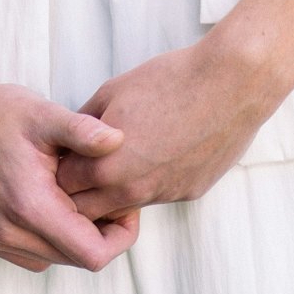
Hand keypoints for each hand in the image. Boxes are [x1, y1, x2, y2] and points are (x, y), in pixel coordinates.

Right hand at [0, 78, 138, 272]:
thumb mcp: (44, 114)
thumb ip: (84, 131)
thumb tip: (120, 140)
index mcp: (29, 206)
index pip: (93, 254)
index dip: (120, 236)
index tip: (123, 206)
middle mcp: (8, 232)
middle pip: (76, 260)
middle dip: (99, 235)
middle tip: (106, 198)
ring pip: (52, 260)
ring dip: (72, 239)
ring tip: (76, 200)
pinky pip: (28, 256)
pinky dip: (46, 240)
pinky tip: (49, 206)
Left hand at [57, 37, 272, 218]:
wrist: (231, 85)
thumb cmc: (171, 80)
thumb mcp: (112, 92)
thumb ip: (83, 125)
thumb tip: (69, 140)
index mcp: (105, 166)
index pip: (63, 186)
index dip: (62, 169)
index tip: (65, 156)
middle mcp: (131, 190)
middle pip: (87, 212)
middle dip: (80, 193)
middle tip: (84, 168)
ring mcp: (162, 195)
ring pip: (123, 209)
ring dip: (114, 192)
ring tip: (121, 159)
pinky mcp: (188, 193)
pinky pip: (157, 196)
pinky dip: (149, 183)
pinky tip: (159, 154)